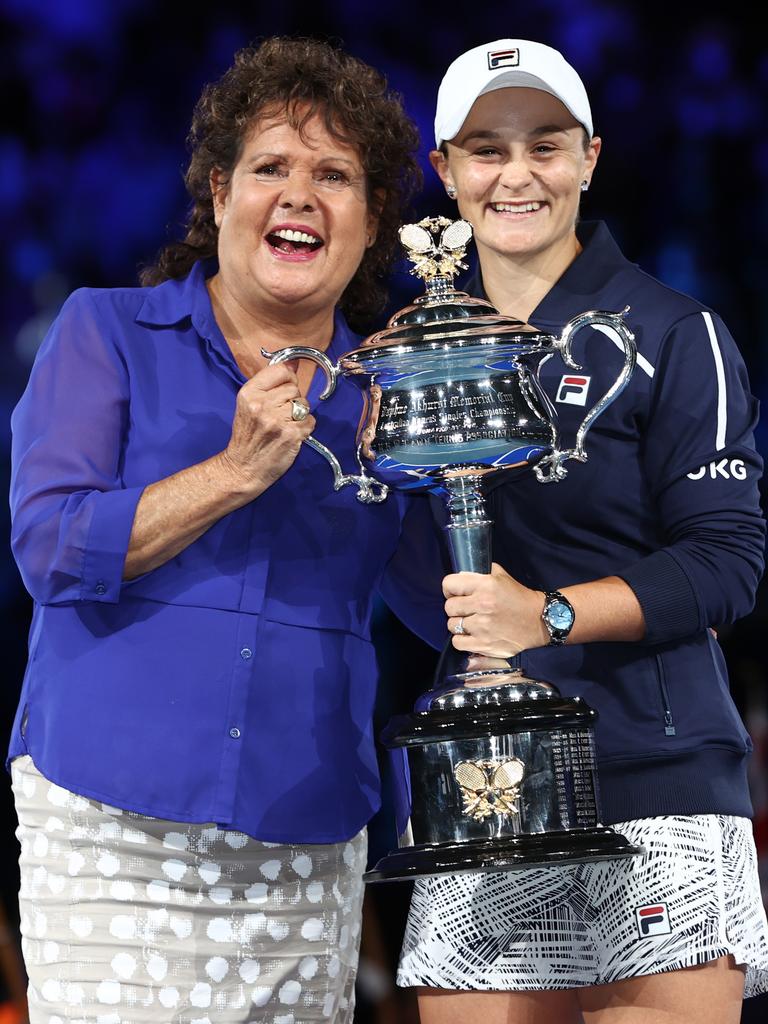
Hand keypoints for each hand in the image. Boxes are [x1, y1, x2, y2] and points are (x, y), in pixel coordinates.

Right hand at [218, 363, 315, 495]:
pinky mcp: (291, 435)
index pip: (281, 371)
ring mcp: (278, 421)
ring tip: (285, 425)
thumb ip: (269, 383)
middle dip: (291, 400)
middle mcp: (262, 405)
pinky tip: (291, 434)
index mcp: (249, 393)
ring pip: (304, 404)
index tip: (285, 388)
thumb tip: (294, 363)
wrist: (242, 468)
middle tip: (280, 415)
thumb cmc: (247, 436)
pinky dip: (305, 428)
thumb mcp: (248, 404)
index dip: (288, 378)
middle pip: (294, 389)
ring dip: (299, 414)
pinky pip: (310, 421)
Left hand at [444, 562, 548, 656]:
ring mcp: (482, 626)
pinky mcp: (484, 644)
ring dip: (459, 624)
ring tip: (472, 622)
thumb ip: (478, 573)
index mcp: (485, 585)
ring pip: (451, 625)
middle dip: (456, 608)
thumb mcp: (500, 576)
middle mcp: (482, 604)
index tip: (456, 594)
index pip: (449, 584)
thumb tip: (459, 577)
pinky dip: (462, 640)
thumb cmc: (518, 597)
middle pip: (449, 607)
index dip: (450, 589)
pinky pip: (457, 642)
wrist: (539, 621)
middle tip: (467, 609)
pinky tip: (472, 635)